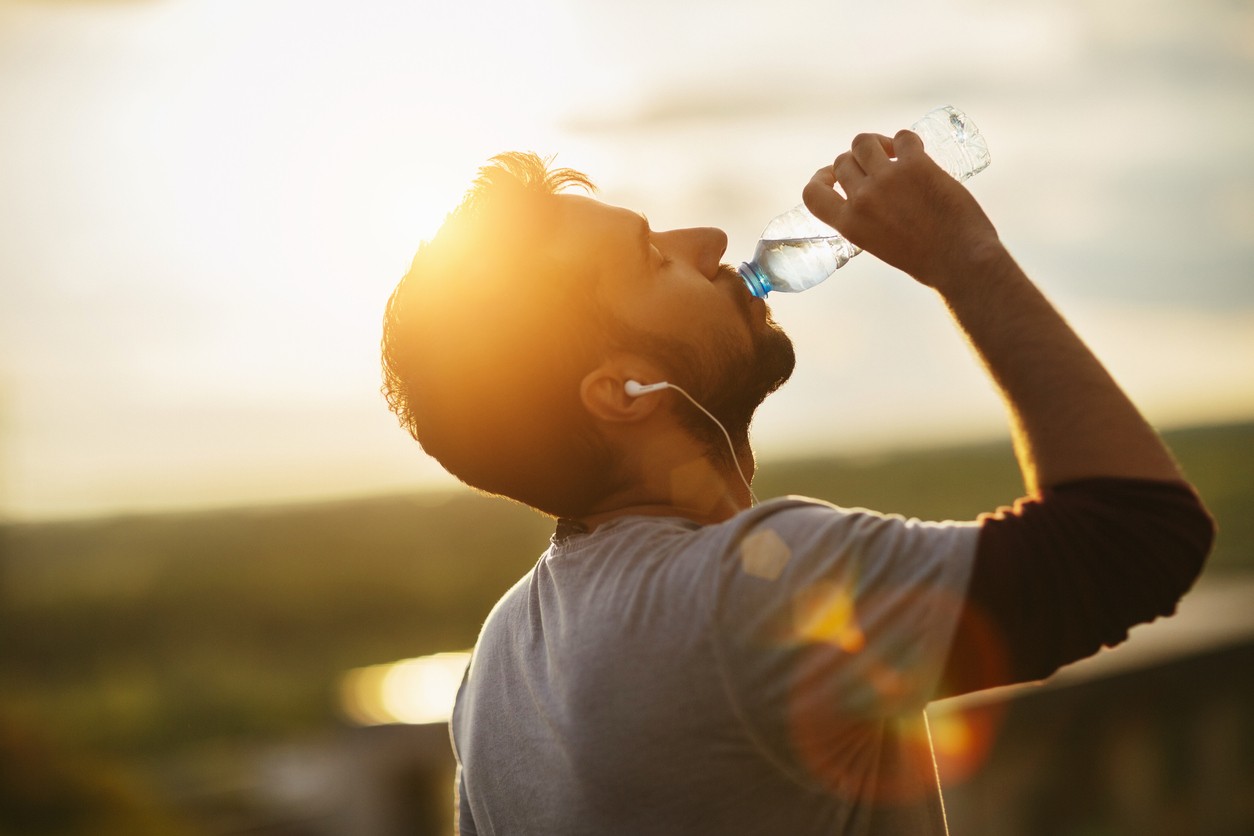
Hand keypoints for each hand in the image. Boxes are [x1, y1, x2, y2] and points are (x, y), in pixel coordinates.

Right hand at [802, 130, 1001, 289]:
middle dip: (857, 160)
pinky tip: (916, 151)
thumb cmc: (925, 261)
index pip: (813, 193)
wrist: (961, 261)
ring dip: (876, 143)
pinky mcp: (916, 164)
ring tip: (893, 152)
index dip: (820, 177)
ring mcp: (888, 178)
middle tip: (876, 165)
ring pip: (864, 142)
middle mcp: (862, 198)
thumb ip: (865, 219)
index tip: (831, 174)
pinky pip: (902, 137)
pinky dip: (906, 141)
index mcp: (849, 224)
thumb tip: (868, 195)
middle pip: (843, 161)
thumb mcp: (877, 244)